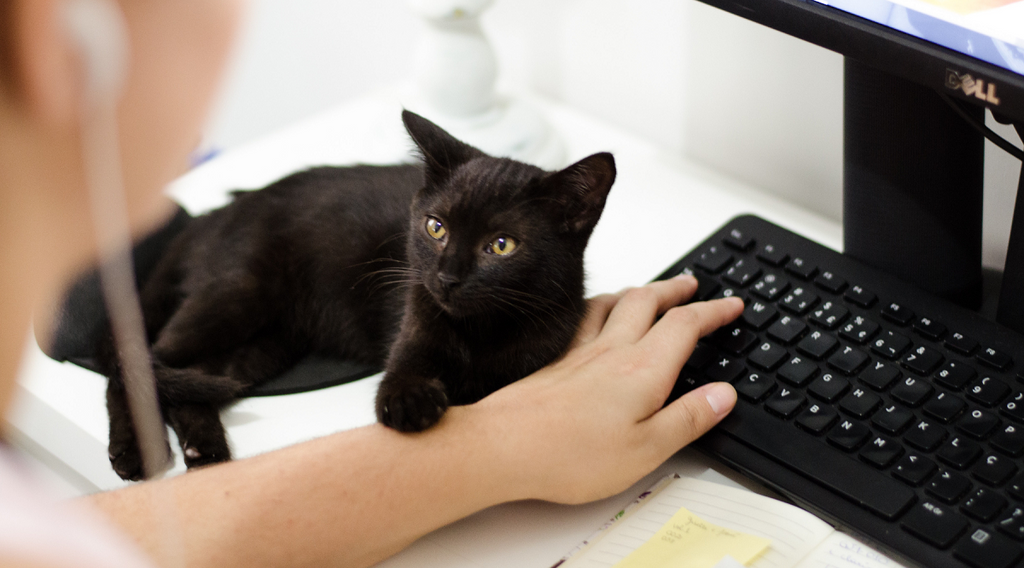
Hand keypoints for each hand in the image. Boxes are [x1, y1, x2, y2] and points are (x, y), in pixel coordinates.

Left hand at [470, 274, 743, 503]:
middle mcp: (612, 351)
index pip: (686, 326)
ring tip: (650, 291)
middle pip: (648, 302)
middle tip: (693, 284)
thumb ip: (688, 419)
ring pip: (614, 303)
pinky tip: (594, 314)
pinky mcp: (555, 361)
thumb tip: (723, 395)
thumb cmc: (568, 454)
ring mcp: (579, 352)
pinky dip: (600, 305)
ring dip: (639, 291)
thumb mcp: (646, 450)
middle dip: (676, 289)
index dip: (713, 312)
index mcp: (643, 371)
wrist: (502, 446)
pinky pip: (584, 317)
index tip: (732, 305)